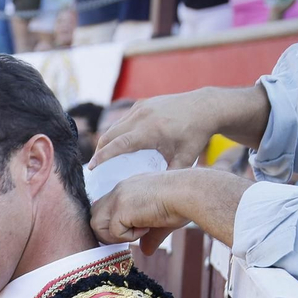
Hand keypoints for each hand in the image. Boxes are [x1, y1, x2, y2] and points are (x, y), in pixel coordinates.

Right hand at [90, 89, 229, 170]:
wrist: (205, 107)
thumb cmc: (195, 135)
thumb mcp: (185, 159)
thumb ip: (168, 176)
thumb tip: (152, 193)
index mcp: (151, 130)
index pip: (118, 144)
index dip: (102, 156)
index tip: (92, 168)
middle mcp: (142, 116)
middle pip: (110, 134)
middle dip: (100, 151)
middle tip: (94, 167)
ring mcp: (141, 107)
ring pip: (114, 126)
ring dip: (107, 141)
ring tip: (103, 156)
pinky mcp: (142, 104)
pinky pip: (123, 120)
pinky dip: (117, 132)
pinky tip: (118, 143)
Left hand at [90, 171, 193, 253]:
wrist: (192, 193)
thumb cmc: (183, 203)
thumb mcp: (160, 220)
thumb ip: (148, 235)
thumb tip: (146, 251)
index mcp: (127, 189)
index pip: (104, 208)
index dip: (110, 224)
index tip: (128, 233)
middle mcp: (119, 190)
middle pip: (94, 216)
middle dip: (106, 233)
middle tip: (129, 237)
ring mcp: (118, 198)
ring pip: (96, 225)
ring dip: (114, 236)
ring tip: (138, 232)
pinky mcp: (121, 208)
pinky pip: (114, 232)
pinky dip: (128, 237)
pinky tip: (146, 227)